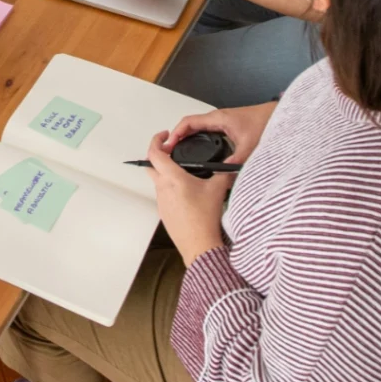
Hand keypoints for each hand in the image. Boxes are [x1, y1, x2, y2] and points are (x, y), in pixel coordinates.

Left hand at [147, 132, 231, 266]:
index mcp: (172, 178)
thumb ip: (223, 173)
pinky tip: (184, 192)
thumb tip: (229, 165)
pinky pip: (162, 194)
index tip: (164, 136)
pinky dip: (169, 188)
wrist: (199, 246)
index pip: (154, 153)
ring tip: (182, 172)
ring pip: (157, 180)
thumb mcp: (217, 190)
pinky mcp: (163, 212)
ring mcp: (161, 201)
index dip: (156, 140)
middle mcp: (162, 188)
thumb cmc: (205, 218)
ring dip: (165, 173)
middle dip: (158, 155)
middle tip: (170, 151)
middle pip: (150, 165)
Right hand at [164, 101, 278, 164]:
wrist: (276, 116)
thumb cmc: (264, 123)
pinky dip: (197, 137)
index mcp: (217, 118)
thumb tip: (224, 174)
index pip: (188, 122)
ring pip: (197, 127)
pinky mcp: (226, 125)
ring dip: (187, 136)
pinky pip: (205, 130)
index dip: (176, 133)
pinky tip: (199, 148)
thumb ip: (237, 160)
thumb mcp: (249, 145)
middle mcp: (216, 118)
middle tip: (170, 150)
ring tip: (180, 150)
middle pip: (189, 125)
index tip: (169, 144)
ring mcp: (221, 121)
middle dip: (178, 136)